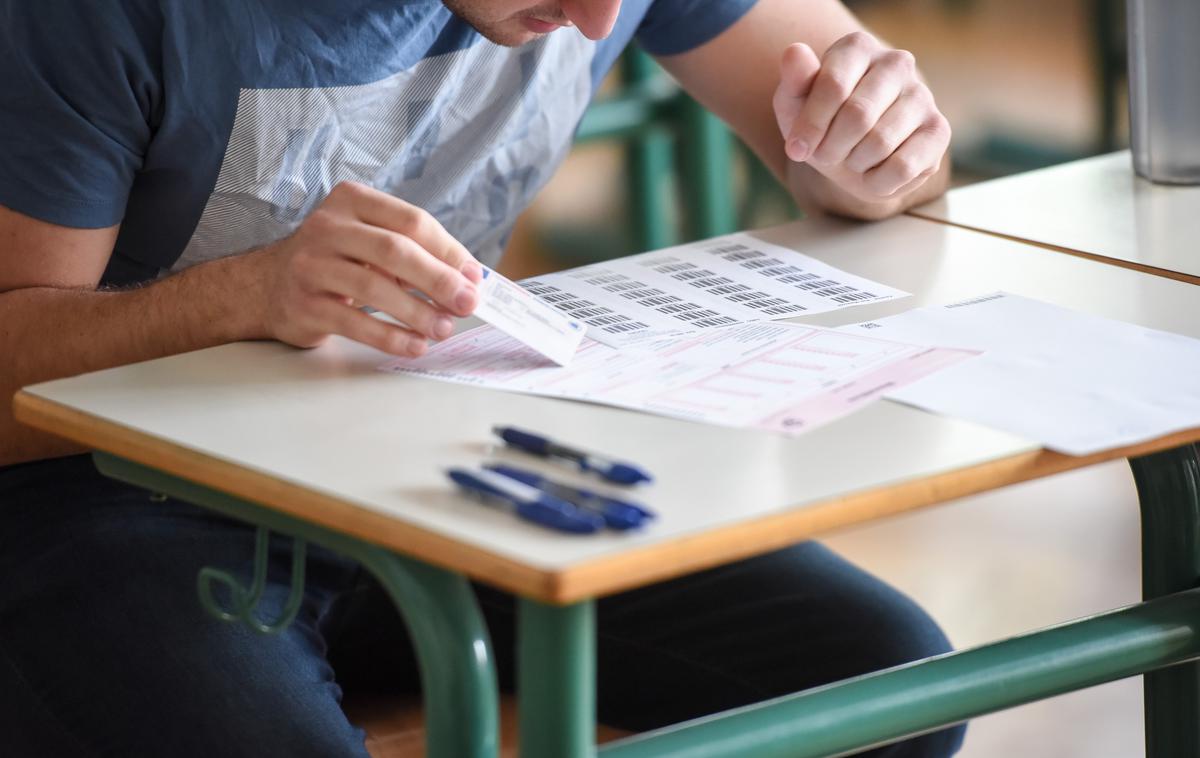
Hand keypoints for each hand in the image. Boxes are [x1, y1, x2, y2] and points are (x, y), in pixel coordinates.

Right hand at [256, 181, 481, 356]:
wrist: (266, 285)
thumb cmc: (335, 261)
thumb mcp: (369, 241)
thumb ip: (415, 254)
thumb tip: (468, 281)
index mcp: (353, 201)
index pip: (412, 221)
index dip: (449, 251)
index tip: (474, 278)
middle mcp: (328, 227)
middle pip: (394, 250)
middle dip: (438, 279)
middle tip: (467, 303)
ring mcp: (312, 265)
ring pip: (374, 287)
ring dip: (417, 312)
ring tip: (443, 329)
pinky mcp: (304, 304)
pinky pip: (354, 322)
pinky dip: (390, 336)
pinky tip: (414, 344)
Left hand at [773, 32, 949, 202]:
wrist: (850, 151)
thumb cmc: (821, 122)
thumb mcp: (795, 105)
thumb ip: (794, 80)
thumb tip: (794, 52)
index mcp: (857, 48)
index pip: (833, 86)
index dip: (810, 127)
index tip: (796, 148)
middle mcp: (896, 63)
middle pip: (858, 116)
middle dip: (831, 147)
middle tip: (825, 154)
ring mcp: (922, 95)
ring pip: (880, 142)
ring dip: (854, 163)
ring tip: (851, 158)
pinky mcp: (938, 130)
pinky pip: (903, 167)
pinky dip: (878, 182)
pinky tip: (873, 171)